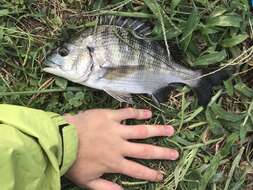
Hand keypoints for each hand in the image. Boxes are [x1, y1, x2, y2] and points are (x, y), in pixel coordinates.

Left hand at [64, 108, 178, 189]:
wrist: (61, 139)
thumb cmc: (74, 161)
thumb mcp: (88, 181)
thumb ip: (106, 189)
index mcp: (115, 162)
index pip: (137, 170)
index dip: (151, 173)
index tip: (162, 175)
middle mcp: (119, 146)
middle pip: (145, 150)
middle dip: (162, 152)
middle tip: (175, 153)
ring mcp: (116, 129)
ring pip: (141, 130)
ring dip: (157, 130)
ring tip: (170, 130)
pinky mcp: (109, 116)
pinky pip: (127, 114)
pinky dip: (138, 113)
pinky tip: (149, 113)